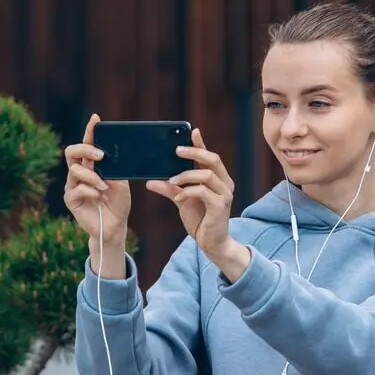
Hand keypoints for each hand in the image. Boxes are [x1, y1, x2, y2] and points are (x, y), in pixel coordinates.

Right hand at [63, 113, 129, 245]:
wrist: (115, 225)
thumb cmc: (118, 203)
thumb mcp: (121, 182)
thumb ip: (113, 168)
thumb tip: (108, 155)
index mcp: (91, 165)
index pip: (88, 144)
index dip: (90, 131)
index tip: (96, 119)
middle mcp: (79, 172)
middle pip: (71, 152)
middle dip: (85, 149)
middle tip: (100, 155)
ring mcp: (72, 185)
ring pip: (76, 170)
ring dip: (93, 177)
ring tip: (105, 187)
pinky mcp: (71, 199)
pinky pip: (78, 188)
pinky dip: (91, 191)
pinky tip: (100, 197)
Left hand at [146, 128, 236, 255]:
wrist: (211, 243)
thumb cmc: (200, 220)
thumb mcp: (181, 201)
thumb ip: (169, 189)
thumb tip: (150, 180)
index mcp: (217, 179)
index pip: (209, 157)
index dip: (201, 144)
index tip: (192, 131)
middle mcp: (224, 183)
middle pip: (212, 159)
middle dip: (194, 152)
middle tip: (177, 150)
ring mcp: (224, 194)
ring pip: (206, 174)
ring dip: (186, 175)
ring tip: (172, 180)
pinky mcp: (221, 206)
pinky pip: (203, 192)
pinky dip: (188, 192)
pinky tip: (179, 198)